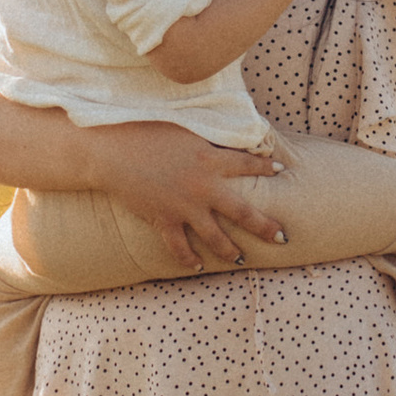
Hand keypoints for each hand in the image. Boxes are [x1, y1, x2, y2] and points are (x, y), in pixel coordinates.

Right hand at [71, 123, 286, 272]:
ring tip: (241, 259)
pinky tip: (197, 266)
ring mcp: (184, 207)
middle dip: (266, 227)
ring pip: (216, 237)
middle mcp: (203, 187)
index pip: (248, 164)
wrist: (112, 150)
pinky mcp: (164, 220)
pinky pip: (180, 247)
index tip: (281, 171)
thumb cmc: (145, 130)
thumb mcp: (184, 128)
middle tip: (283, 238)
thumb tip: (222, 133)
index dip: (266, 167)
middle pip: (243, 212)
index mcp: (211, 159)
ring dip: (230, 251)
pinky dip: (189, 259)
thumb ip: (206, 137)